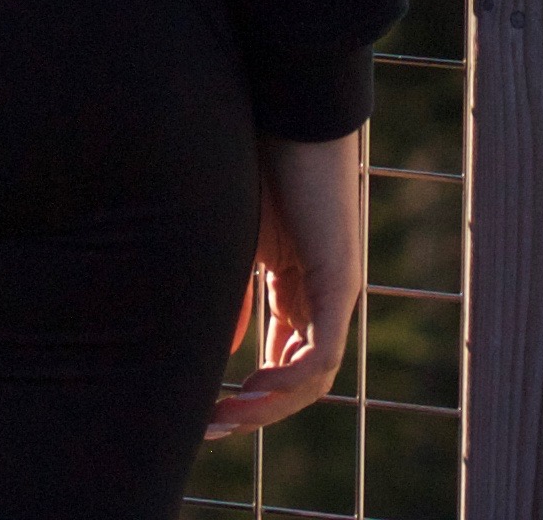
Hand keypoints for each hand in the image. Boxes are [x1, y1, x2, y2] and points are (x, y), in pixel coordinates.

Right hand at [205, 126, 366, 434]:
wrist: (283, 113)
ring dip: (271, 404)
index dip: (247, 395)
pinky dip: (291, 378)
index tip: (202, 412)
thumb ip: (229, 298)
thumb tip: (226, 353)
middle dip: (256, 411)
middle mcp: (320, 297)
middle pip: (299, 378)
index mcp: (295, 287)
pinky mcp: (339, 280)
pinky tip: (257, 388)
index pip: (281, 361)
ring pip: (313, 375)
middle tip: (210, 428)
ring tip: (229, 415)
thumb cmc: (253, 163)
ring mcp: (333, 290)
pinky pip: (323, 351)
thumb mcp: (233, 244)